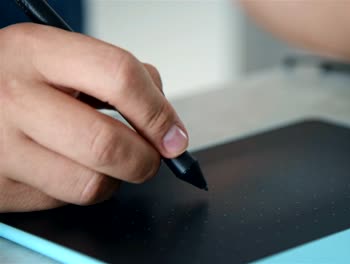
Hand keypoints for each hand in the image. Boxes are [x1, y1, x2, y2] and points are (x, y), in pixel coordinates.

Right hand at [0, 23, 188, 211]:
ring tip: (108, 161)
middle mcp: (13, 98)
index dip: (157, 112)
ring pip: (90, 184)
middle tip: (152, 157)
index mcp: (37, 51)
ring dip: (116, 179)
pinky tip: (71, 167)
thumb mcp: (62, 56)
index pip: (119, 77)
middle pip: (107, 144)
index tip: (174, 135)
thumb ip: (118, 76)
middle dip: (146, 160)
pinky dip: (83, 188)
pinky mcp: (0, 186)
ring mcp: (1, 147)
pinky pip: (64, 200)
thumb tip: (164, 122)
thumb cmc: (21, 77)